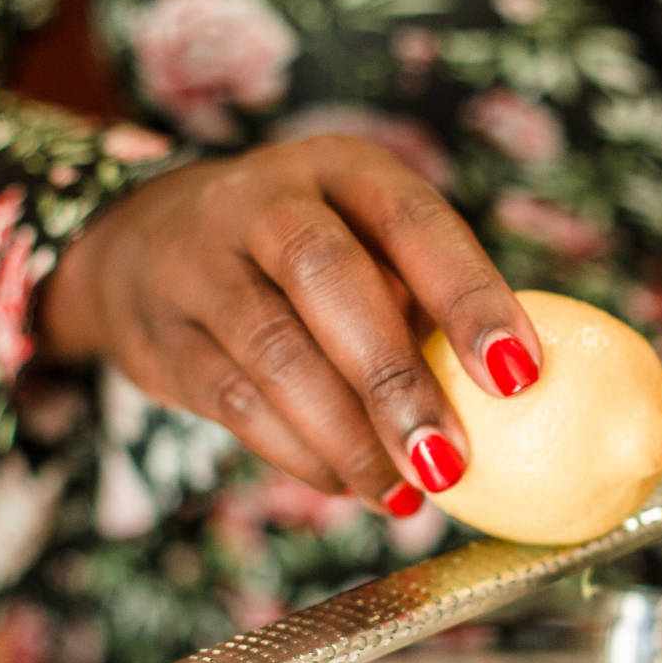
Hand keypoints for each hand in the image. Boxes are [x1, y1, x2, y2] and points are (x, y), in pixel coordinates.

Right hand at [42, 136, 540, 513]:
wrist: (140, 248)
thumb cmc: (304, 264)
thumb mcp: (365, 246)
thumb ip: (426, 307)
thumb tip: (520, 401)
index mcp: (343, 168)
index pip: (413, 220)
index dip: (469, 295)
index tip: (518, 374)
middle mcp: (263, 200)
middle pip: (327, 276)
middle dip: (394, 380)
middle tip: (447, 462)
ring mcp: (200, 264)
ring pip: (274, 351)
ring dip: (347, 437)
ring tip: (403, 494)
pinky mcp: (161, 335)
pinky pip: (233, 401)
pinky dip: (298, 453)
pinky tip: (346, 484)